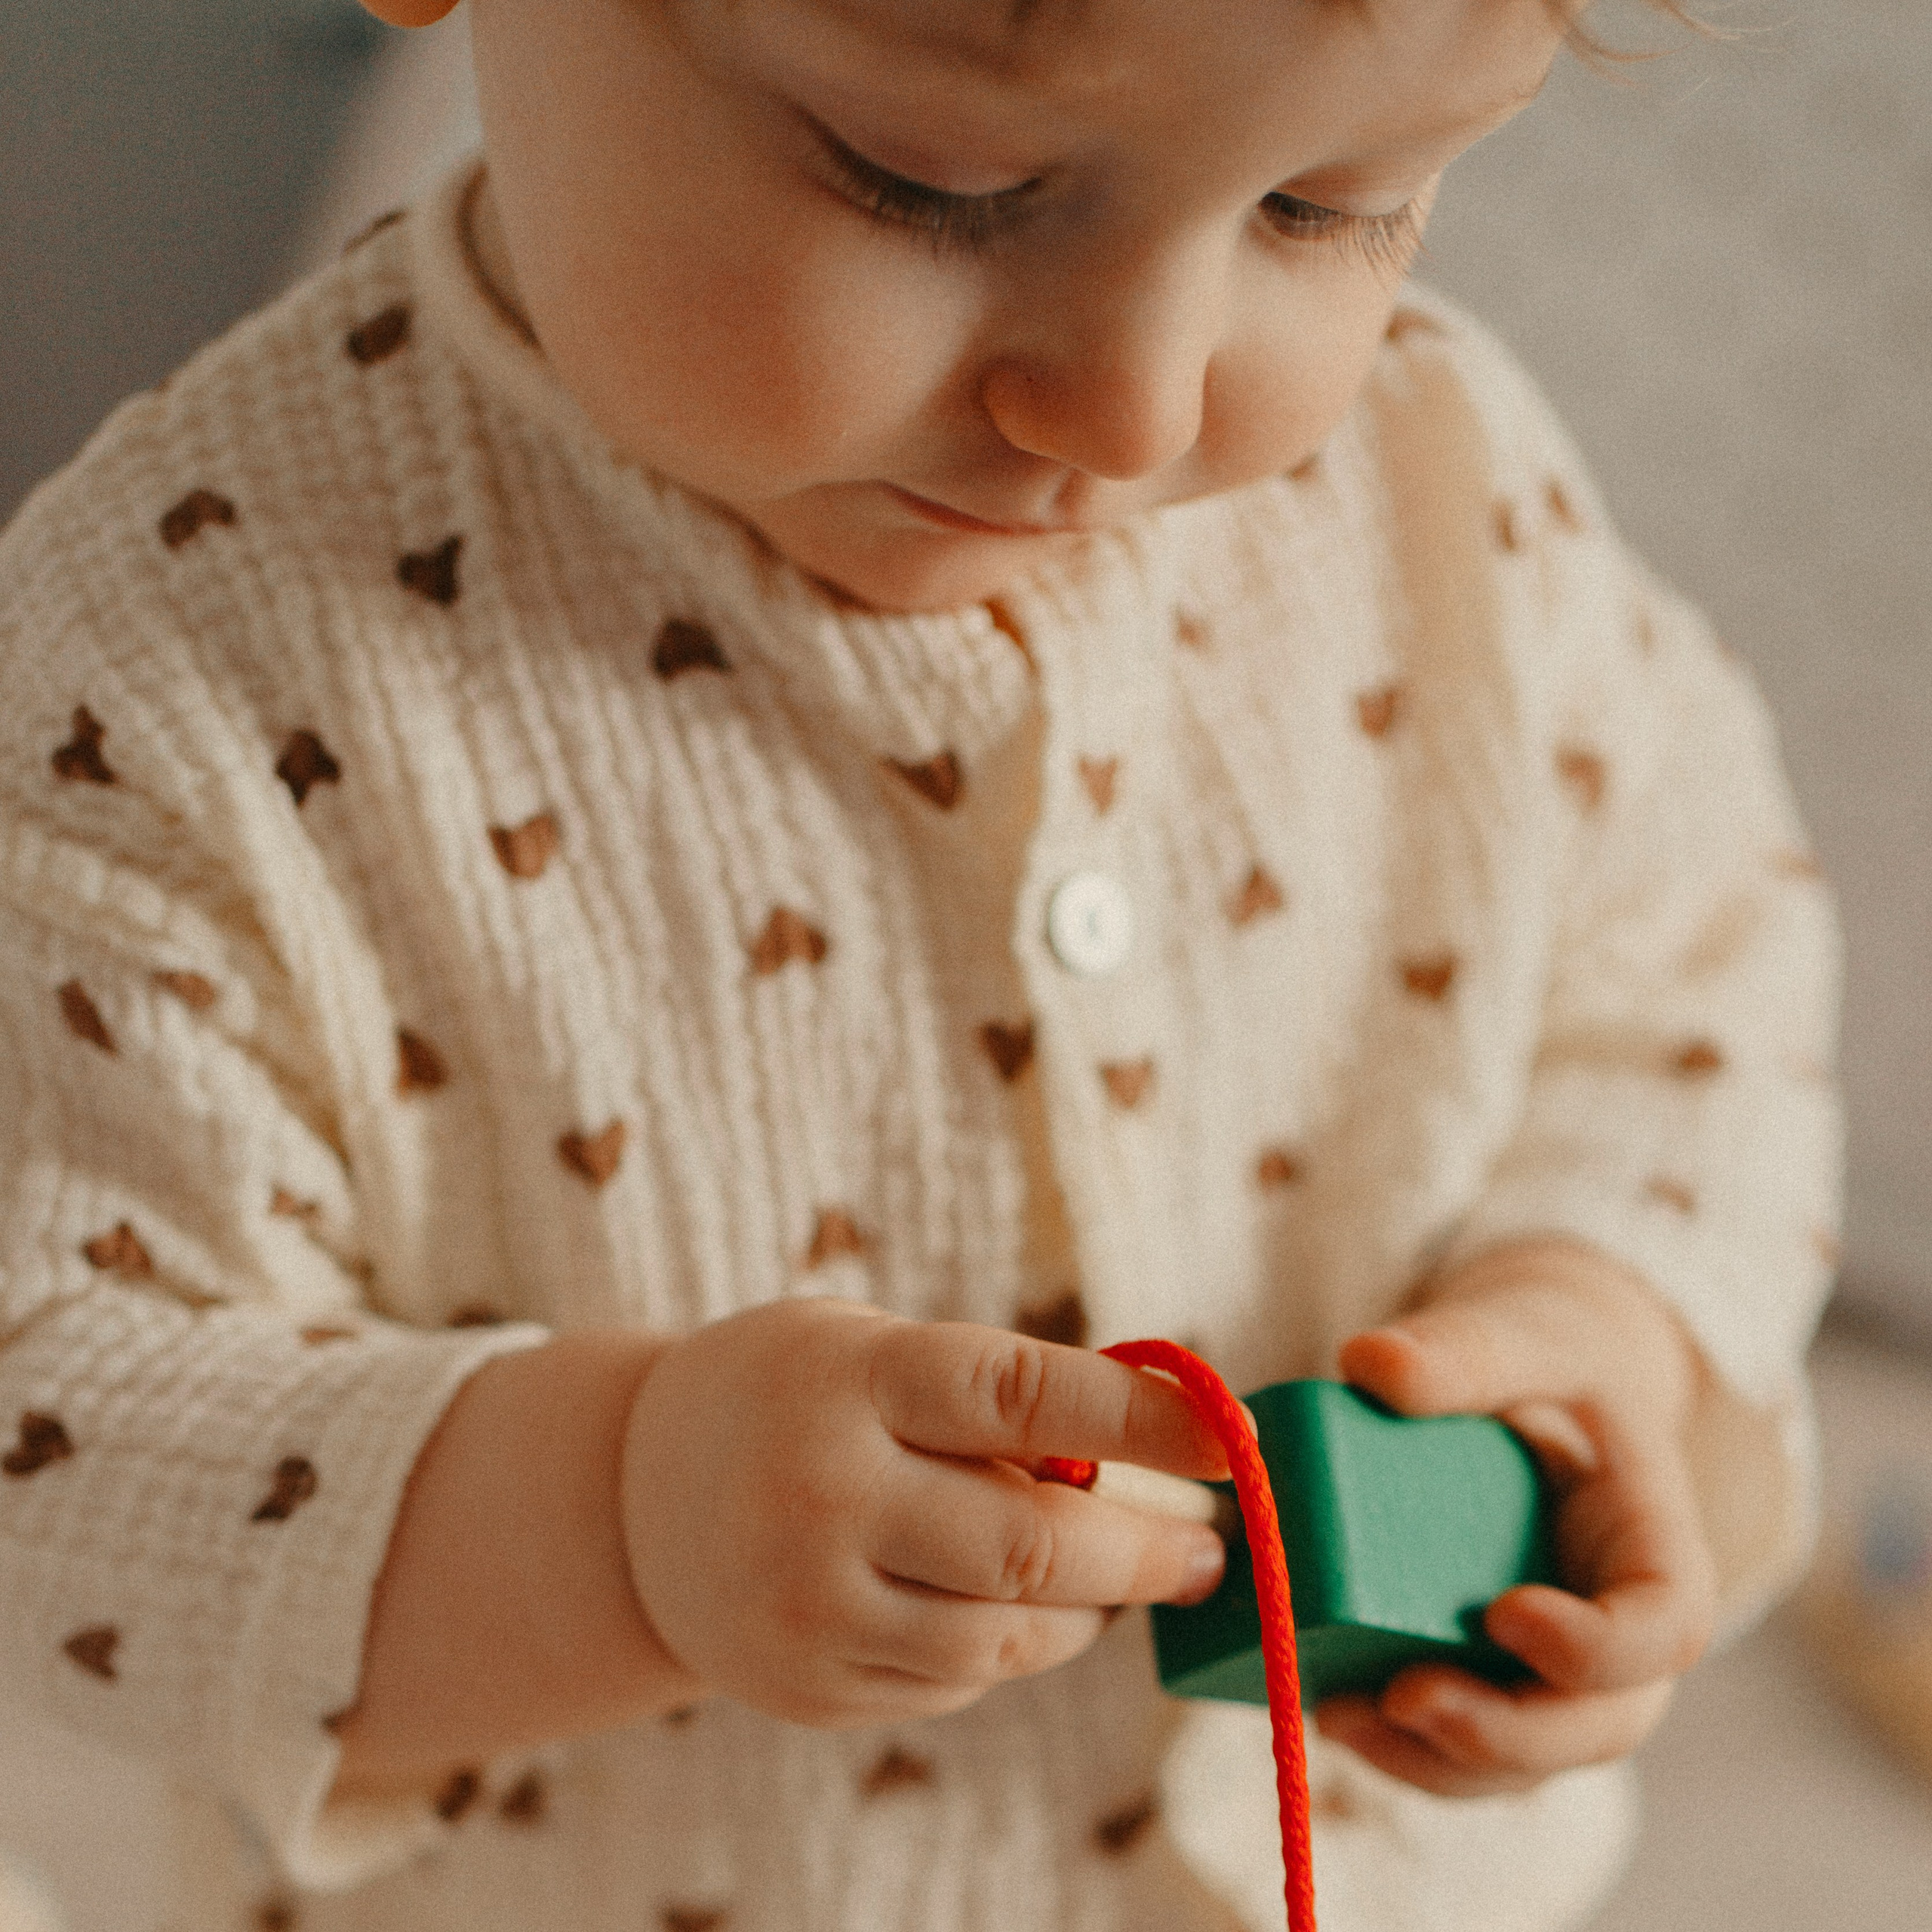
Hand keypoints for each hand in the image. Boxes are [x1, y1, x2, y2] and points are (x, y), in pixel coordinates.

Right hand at [618, 1299, 1230, 1728]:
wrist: (634, 1498)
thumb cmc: (792, 1395)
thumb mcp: (869, 1353)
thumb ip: (986, 1402)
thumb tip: (1140, 1460)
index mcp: (850, 1381)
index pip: (1022, 1395)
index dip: (1141, 1418)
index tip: (1227, 1434)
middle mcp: (825, 1496)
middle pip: (1032, 1542)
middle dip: (1148, 1550)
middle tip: (1210, 1546)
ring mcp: (810, 1607)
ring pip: (1007, 1634)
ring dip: (1091, 1609)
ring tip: (1121, 1577)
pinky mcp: (810, 1688)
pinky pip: (957, 1682)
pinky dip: (1014, 1645)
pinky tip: (1018, 1607)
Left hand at [1316, 1240, 1717, 1796]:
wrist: (1532, 1387)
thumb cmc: (1542, 1360)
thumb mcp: (1520, 1334)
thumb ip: (1464, 1349)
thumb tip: (1369, 1364)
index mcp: (1654, 1546)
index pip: (1664, 1626)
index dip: (1596, 1647)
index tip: (1505, 1614)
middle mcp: (1620, 1631)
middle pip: (1597, 1725)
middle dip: (1505, 1733)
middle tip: (1406, 1698)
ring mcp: (1557, 1672)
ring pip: (1524, 1759)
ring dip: (1437, 1759)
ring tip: (1339, 1714)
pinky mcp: (1492, 1680)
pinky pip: (1464, 1747)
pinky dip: (1401, 1746)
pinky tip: (1325, 1706)